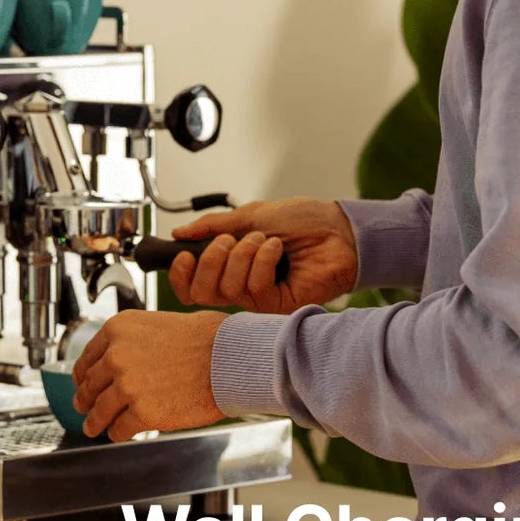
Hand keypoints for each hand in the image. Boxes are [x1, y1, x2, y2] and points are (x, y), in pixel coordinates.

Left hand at [69, 309, 228, 440]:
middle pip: (90, 385)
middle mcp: (116, 356)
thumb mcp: (159, 323)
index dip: (82, 376)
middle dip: (85, 399)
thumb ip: (134, 340)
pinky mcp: (143, 413)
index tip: (82, 384)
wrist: (229, 358)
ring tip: (93, 427)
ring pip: (100, 410)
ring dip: (94, 421)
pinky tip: (119, 434)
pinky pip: (120, 428)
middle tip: (83, 407)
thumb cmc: (207, 338)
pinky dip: (118, 433)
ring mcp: (127, 386)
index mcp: (118, 329)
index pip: (88, 357)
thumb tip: (122, 358)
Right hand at [168, 198, 357, 313]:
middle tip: (229, 242)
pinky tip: (279, 251)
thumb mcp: (251, 215)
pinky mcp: (277, 305)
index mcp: (230, 265)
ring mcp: (258, 297)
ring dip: (243, 255)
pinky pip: (253, 288)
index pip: (191, 285)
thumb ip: (213, 226)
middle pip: (201, 292)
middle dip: (210, 260)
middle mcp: (241, 284)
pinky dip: (263, 261)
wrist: (339, 230)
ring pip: (226, 288)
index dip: (180, 275)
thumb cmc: (304, 221)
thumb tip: (180, 233)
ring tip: (265, 240)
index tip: (184, 255)